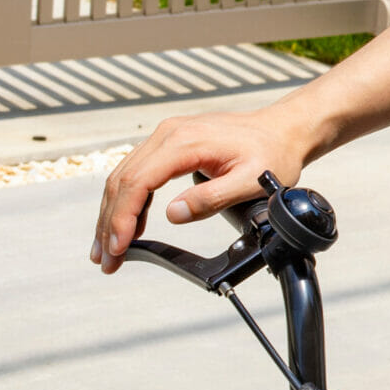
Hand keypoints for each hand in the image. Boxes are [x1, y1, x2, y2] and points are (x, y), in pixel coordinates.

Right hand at [92, 106, 313, 273]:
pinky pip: (139, 173)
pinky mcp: (170, 144)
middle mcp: (168, 134)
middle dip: (110, 223)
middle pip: (123, 181)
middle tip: (106, 259)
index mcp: (184, 141)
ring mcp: (167, 137)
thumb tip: (174, 214)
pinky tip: (129, 227)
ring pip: (125, 177)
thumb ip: (212, 198)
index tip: (119, 247)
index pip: (138, 182)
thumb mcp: (251, 181)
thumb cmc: (273, 153)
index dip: (123, 217)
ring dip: (113, 214)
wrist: (283, 130)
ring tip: (109, 250)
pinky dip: (129, 201)